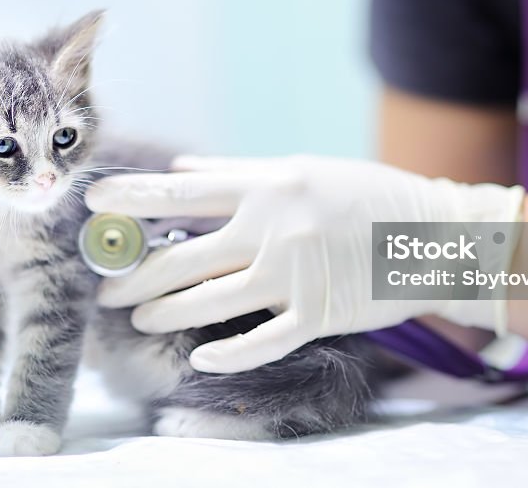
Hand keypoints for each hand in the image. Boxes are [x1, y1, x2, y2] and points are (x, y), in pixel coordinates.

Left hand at [86, 155, 524, 372]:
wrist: (436, 234)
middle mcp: (275, 228)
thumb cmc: (366, 195)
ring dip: (164, 313)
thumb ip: (239, 171)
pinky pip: (259, 342)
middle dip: (132, 276)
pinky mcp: (317, 315)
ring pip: (208, 302)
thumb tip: (183, 168)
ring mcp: (295, 275)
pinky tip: (200, 358)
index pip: (184, 191)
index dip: (132, 198)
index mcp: (270, 185)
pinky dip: (225, 353)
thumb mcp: (303, 169)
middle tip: (103, 290)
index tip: (91, 200)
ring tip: (138, 318)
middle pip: (183, 257)